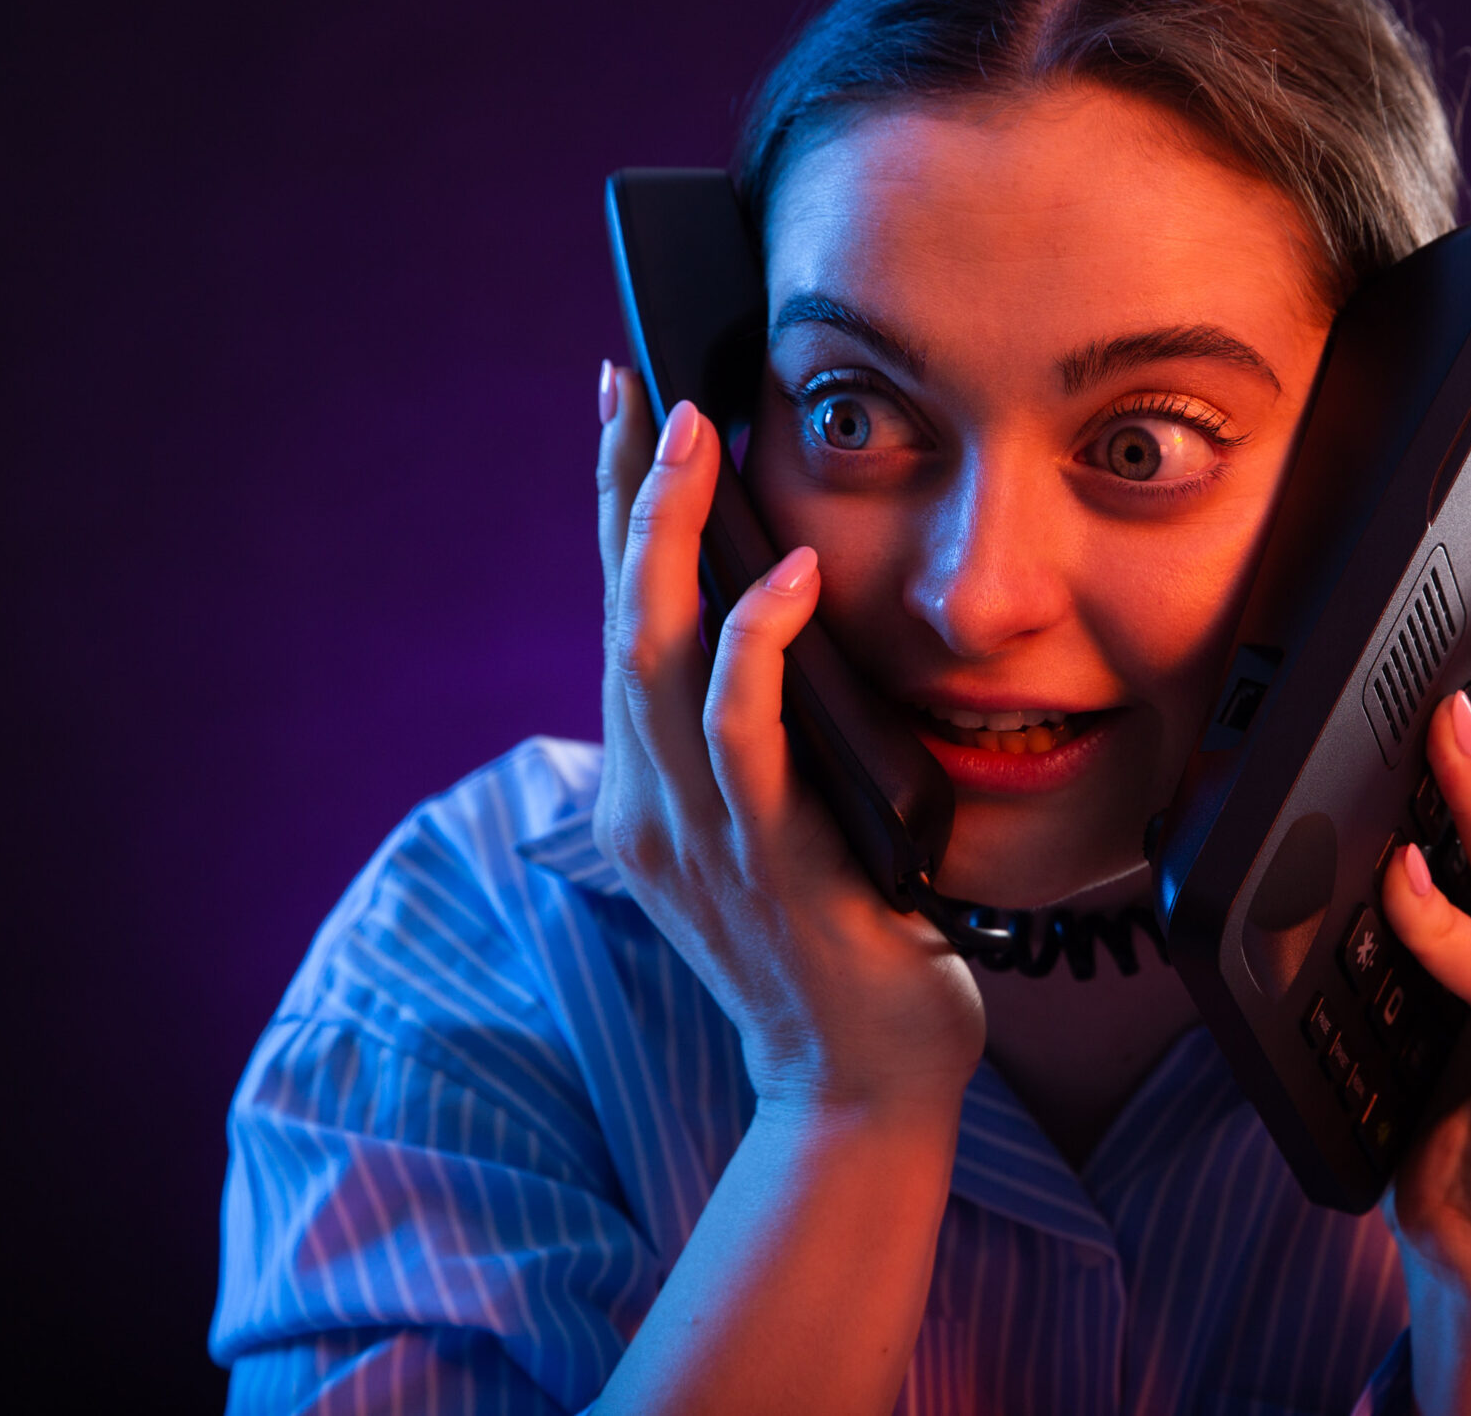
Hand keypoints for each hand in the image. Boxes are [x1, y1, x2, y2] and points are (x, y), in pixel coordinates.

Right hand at [593, 362, 984, 1112]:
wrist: (859, 1079)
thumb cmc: (844, 937)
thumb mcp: (783, 817)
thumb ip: (764, 731)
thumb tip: (788, 614)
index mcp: (654, 785)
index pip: (622, 621)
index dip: (611, 511)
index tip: (619, 405)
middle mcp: (654, 800)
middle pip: (617, 618)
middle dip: (622, 496)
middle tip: (636, 391)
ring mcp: (700, 832)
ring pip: (656, 658)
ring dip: (666, 539)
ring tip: (687, 440)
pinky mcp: (764, 859)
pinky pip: (744, 735)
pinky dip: (754, 647)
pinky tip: (785, 574)